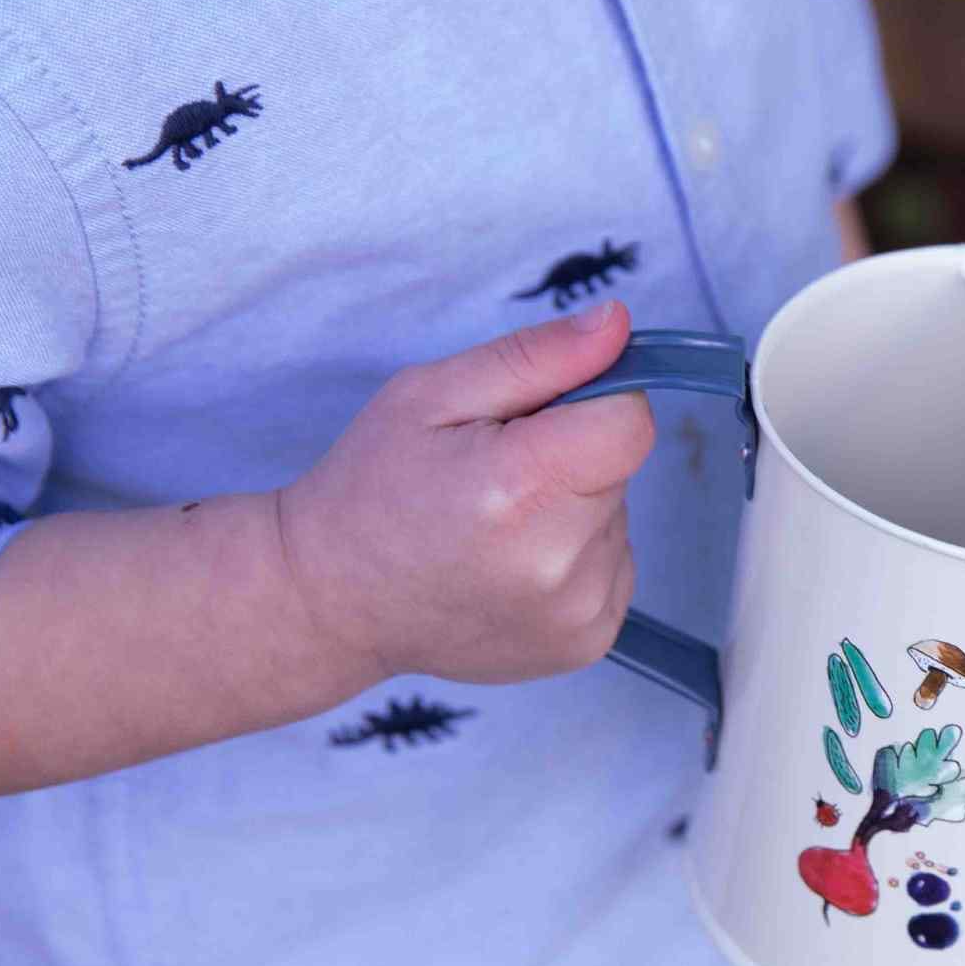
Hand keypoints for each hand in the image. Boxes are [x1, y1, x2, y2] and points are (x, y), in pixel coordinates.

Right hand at [274, 301, 653, 686]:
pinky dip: (575, 557)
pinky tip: (511, 564)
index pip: (629, 424)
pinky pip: (613, 568)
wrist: (335, 602)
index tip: (537, 418)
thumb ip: (537, 356)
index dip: (592, 404)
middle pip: (620, 470)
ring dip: (571, 511)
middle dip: (572, 457)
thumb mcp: (432, 394)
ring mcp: (577, 613)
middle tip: (496, 478)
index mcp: (520, 489)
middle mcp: (558, 563)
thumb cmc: (373, 489)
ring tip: (496, 528)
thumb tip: (618, 323)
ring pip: (616, 520)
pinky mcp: (587, 642)